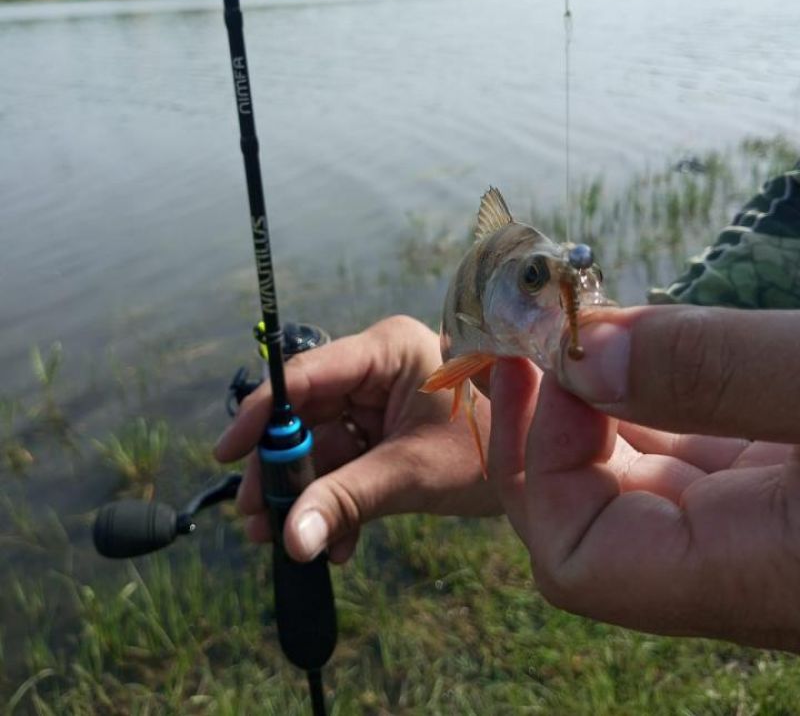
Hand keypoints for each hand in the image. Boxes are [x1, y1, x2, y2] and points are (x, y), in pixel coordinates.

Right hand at [215, 315, 498, 563]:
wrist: (537, 470)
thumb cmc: (484, 452)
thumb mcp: (409, 474)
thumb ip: (344, 501)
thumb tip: (289, 540)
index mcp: (385, 350)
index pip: (306, 375)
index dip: (262, 414)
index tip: (227, 452)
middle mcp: (374, 366)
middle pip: (304, 414)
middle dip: (283, 471)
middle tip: (257, 519)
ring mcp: (377, 397)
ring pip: (319, 444)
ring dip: (306, 497)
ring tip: (287, 544)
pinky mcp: (381, 428)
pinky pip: (342, 462)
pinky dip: (335, 502)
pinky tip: (337, 544)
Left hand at [490, 306, 799, 651]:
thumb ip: (709, 372)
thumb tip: (582, 355)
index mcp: (755, 576)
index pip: (578, 560)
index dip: (539, 458)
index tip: (553, 360)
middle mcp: (750, 573)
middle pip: (594, 523)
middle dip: (546, 421)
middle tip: (531, 328)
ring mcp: (766, 534)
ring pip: (642, 486)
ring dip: (596, 403)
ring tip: (574, 324)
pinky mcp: (786, 496)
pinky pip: (696, 462)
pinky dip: (656, 400)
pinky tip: (644, 346)